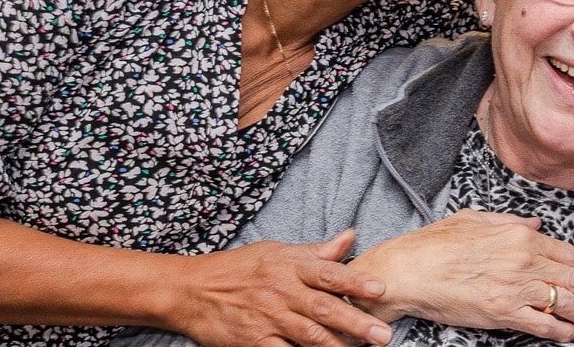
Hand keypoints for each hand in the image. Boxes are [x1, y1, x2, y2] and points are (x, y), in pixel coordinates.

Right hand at [166, 230, 393, 346]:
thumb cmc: (238, 269)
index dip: (356, 281)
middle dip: (356, 323)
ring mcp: (268, 319)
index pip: (328, 273)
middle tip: (382, 334)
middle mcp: (281, 292)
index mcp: (289, 266)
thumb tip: (351, 237)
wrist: (191, 291)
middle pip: (324, 308)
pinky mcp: (255, 343)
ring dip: (337, 346)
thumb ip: (317, 252)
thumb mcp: (276, 252)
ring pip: (309, 336)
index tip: (380, 289)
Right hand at [348, 209, 573, 342]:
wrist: (409, 270)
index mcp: (518, 236)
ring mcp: (515, 287)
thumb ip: (509, 221)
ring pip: (565, 303)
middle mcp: (523, 260)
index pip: (567, 254)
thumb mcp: (474, 219)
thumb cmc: (434, 244)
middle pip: (573, 279)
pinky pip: (544, 324)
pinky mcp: (503, 313)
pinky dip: (563, 331)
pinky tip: (573, 335)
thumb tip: (536, 223)